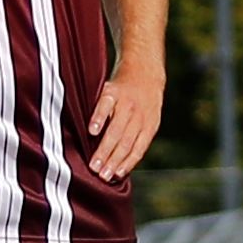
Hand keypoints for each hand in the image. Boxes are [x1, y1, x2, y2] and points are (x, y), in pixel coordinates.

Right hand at [87, 60, 164, 179]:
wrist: (145, 65)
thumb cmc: (144, 98)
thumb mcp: (149, 116)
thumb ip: (137, 136)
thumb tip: (121, 163)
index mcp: (150, 123)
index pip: (139, 148)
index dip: (127, 163)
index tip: (115, 177)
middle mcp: (140, 114)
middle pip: (126, 142)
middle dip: (113, 161)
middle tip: (101, 175)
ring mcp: (127, 102)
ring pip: (116, 129)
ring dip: (104, 148)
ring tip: (94, 164)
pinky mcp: (113, 90)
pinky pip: (105, 106)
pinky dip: (99, 119)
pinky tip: (92, 131)